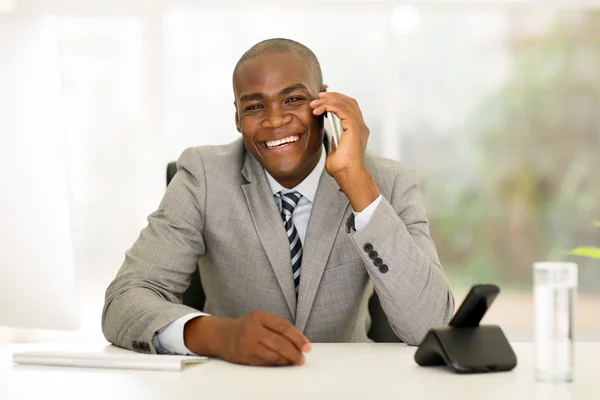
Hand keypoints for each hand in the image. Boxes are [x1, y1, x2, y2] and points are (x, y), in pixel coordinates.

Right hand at [184, 311, 310, 365]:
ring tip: (295, 361)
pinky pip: (266, 362)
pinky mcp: (245, 357)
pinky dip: (277, 364)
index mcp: (259, 316)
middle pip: (280, 343)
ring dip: (287, 360)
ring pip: (273, 355)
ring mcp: (247, 344)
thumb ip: (278, 326)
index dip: (298, 338)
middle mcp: (252, 329)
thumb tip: (299, 341)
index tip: (307, 346)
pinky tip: (283, 363)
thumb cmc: (248, 326)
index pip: (283, 327)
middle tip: (302, 357)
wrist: (223, 335)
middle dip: (294, 352)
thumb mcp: (261, 319)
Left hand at [310, 92, 379, 211]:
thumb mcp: (335, 151)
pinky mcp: (353, 127)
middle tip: (318, 97)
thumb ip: (335, 141)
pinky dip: (329, 106)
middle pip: (348, 102)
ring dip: (328, 100)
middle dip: (332, 97)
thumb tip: (329, 136)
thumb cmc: (343, 168)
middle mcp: (361, 126)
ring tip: (315, 103)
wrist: (348, 174)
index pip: (349, 108)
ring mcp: (359, 126)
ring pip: (345, 103)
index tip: (322, 101)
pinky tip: (319, 109)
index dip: (336, 101)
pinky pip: (341, 109)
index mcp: (358, 130)